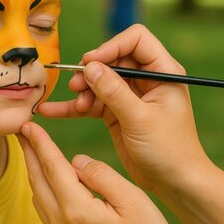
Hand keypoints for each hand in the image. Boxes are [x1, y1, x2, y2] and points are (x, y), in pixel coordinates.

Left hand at [18, 121, 172, 223]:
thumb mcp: (134, 202)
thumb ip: (102, 176)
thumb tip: (77, 160)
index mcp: (77, 208)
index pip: (52, 166)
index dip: (39, 142)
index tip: (27, 123)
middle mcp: (62, 222)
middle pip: (37, 179)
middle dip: (28, 151)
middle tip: (21, 130)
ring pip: (37, 195)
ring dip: (32, 169)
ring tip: (31, 151)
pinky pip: (44, 209)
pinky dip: (40, 187)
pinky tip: (46, 182)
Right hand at [38, 24, 209, 191]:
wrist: (174, 183)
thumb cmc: (169, 150)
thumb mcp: (140, 119)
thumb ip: (114, 92)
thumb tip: (89, 67)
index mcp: (163, 72)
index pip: (135, 40)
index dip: (112, 46)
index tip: (91, 62)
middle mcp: (145, 79)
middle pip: (111, 59)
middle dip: (92, 71)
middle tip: (77, 85)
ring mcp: (128, 95)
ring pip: (98, 80)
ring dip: (83, 89)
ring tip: (78, 103)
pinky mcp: (115, 112)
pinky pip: (90, 102)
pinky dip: (72, 107)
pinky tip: (49, 111)